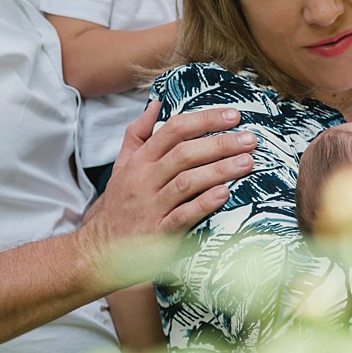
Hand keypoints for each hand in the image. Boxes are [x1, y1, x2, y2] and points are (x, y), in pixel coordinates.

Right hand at [80, 101, 254, 262]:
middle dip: (220, 143)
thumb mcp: (122, 165)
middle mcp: (144, 180)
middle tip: (250, 140)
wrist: (101, 249)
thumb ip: (138, 134)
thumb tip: (156, 104)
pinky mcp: (159, 232)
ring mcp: (151, 206)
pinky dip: (204, 203)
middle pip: (184, 153)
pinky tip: (225, 194)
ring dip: (219, 170)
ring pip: (186, 182)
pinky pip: (183, 215)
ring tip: (247, 162)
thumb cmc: (120, 204)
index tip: (233, 115)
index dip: (205, 119)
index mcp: (140, 160)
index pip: (173, 129)